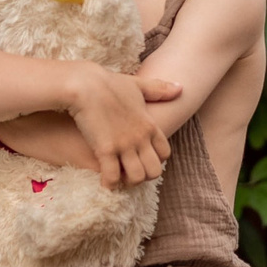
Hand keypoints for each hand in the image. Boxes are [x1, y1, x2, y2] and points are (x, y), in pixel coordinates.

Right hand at [64, 64, 180, 188]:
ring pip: (136, 177)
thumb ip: (160, 89)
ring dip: (128, 182)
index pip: (164, 153)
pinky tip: (104, 181)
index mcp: (149, 125)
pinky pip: (112, 176)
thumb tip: (181, 88)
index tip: (143, 159)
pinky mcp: (105, 150)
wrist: (85, 84)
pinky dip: (109, 183)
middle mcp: (140, 138)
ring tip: (118, 178)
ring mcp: (123, 145)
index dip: (155, 160)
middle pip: (154, 170)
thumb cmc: (109, 83)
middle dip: (144, 175)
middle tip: (131, 173)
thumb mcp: (138, 85)